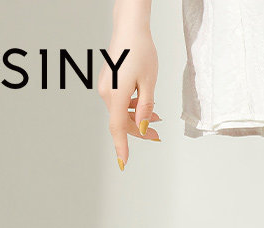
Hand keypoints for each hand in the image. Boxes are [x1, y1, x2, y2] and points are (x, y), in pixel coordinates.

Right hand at [98, 25, 160, 170]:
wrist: (129, 28)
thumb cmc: (141, 51)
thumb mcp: (149, 83)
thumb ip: (145, 108)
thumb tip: (141, 129)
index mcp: (116, 94)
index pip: (118, 128)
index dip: (121, 147)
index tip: (123, 163)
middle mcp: (106, 93)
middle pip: (121, 122)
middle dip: (139, 131)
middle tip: (157, 135)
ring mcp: (105, 87)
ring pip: (121, 113)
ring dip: (137, 119)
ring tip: (157, 119)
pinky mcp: (108, 83)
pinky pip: (119, 102)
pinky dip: (132, 108)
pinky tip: (145, 105)